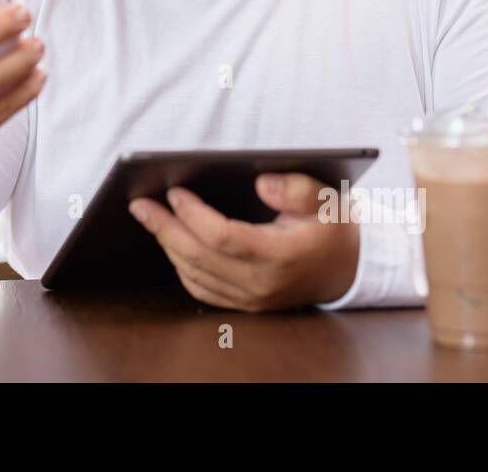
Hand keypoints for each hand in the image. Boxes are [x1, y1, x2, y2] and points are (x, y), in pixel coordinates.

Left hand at [128, 172, 358, 310]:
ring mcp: (252, 298)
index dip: (193, 215)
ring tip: (150, 218)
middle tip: (139, 205)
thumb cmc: (333, 228)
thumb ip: (295, 188)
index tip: (174, 192)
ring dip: (168, 245)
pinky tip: (170, 243)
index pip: (224, 237)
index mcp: (281, 255)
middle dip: (164, 228)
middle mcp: (262, 283)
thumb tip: (261, 182)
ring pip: (195, 274)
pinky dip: (181, 266)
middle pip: (199, 257)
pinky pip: (202, 290)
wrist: (348, 268)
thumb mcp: (326, 199)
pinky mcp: (246, 305)